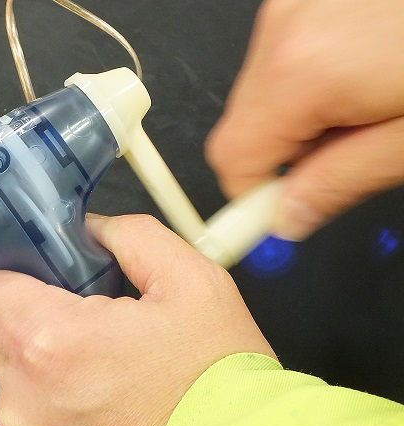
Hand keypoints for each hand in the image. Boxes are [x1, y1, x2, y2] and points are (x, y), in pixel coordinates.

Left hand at [0, 215, 274, 425]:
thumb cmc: (221, 393)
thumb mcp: (194, 284)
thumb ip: (132, 239)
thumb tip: (96, 231)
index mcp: (49, 343)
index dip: (10, 282)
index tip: (38, 284)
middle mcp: (25, 403)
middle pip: (6, 345)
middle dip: (45, 335)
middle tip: (106, 341)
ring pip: (24, 395)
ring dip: (57, 386)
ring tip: (121, 393)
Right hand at [206, 0, 403, 239]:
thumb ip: (340, 185)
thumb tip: (290, 216)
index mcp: (305, 68)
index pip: (233, 159)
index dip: (250, 200)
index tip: (270, 222)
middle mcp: (290, 24)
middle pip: (245, 122)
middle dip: (283, 155)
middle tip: (340, 167)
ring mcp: (300, 1)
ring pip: (267, 88)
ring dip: (304, 115)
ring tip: (372, 107)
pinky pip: (290, 53)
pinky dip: (318, 79)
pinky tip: (370, 75)